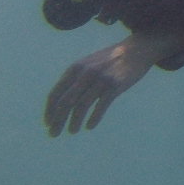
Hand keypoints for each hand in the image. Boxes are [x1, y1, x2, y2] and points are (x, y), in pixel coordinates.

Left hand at [44, 32, 182, 136]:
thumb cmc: (109, 61)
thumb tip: (59, 103)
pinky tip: (89, 126)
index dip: (49, 110)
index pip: (56, 93)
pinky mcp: (115, 85)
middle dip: (58, 120)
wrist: (136, 50)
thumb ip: (74, 79)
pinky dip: (93, 118)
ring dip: (74, 122)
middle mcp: (85, 73)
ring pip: (81, 106)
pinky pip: (100, 106)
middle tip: (53, 134)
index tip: (48, 123)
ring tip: (72, 131)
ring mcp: (100, 79)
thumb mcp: (88, 64)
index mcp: (75, 68)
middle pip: (66, 102)